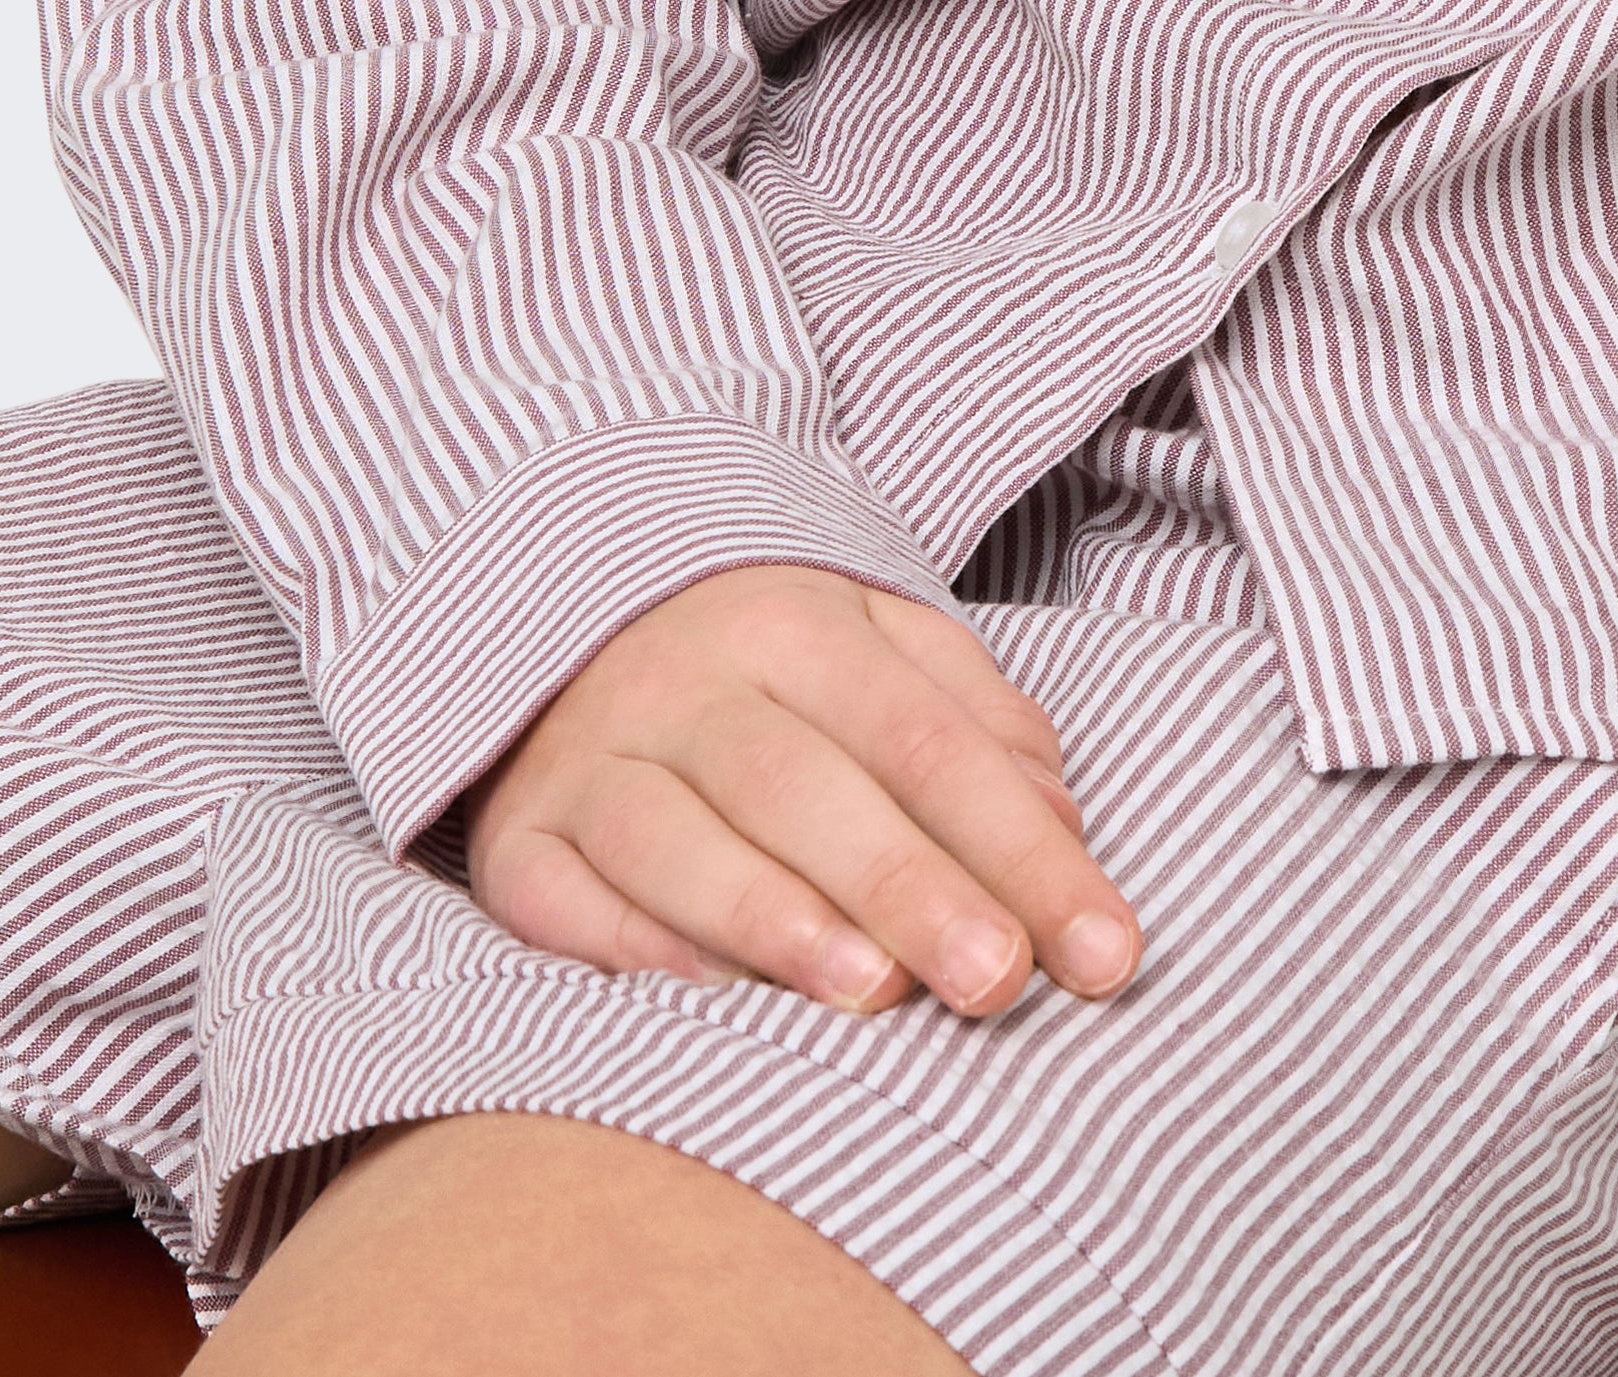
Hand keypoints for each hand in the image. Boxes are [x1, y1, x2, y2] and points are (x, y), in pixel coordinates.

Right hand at [463, 562, 1141, 1020]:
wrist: (572, 618)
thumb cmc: (769, 674)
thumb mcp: (886, 657)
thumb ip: (981, 734)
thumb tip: (1061, 832)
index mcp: (802, 624)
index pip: (929, 740)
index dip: (1021, 848)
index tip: (1101, 950)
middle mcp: (688, 680)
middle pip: (806, 785)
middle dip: (911, 885)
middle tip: (997, 980)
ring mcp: (591, 757)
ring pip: (677, 836)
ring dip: (775, 918)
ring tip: (872, 993)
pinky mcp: (516, 837)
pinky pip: (566, 896)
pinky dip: (632, 948)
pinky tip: (707, 999)